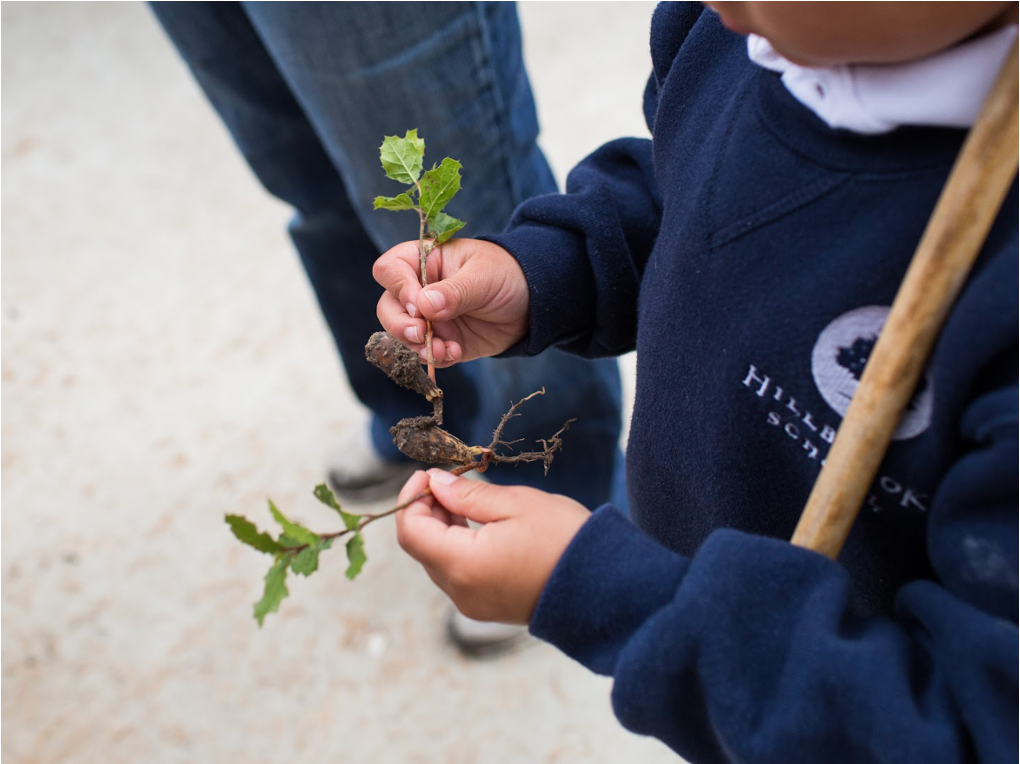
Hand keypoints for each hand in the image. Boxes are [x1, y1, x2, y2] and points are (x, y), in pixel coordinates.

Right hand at [374, 238, 529, 367]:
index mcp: (425, 260)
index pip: (390, 269)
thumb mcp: (484, 277)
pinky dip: (435, 358)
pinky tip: (455, 353)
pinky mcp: (441, 340)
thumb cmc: (507, 275)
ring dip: (417, 347)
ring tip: (444, 350)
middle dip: (400, 325)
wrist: (532, 305)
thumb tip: (423, 306)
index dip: (399, 288)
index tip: (419, 306)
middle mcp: (419, 289)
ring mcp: (428, 317)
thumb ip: (454, 292)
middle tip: (420, 334)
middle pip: (388, 307)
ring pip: (401, 335)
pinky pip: (425, 353)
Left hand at [395, 469, 589, 623]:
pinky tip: (479, 525)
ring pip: (437, 560)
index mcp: (463, 565)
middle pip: (421, 547)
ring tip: (466, 499)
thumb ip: (468, 494)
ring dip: (442, 528)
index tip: (429, 473)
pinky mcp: (488, 607)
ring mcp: (473, 604)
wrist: (606, 587)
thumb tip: (435, 483)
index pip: (412, 531)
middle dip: (427, 510)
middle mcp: (460, 591)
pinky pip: (457, 574)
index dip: (411, 498)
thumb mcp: (516, 503)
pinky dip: (457, 546)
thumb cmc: (564, 539)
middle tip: (450, 480)